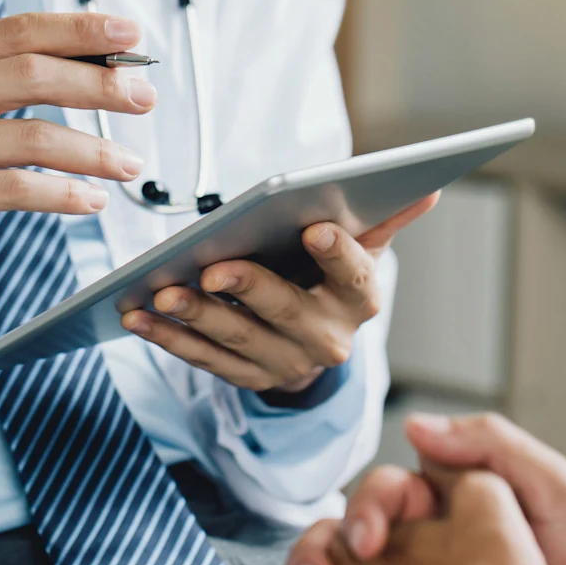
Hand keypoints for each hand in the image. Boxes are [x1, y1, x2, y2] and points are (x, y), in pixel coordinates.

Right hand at [0, 13, 154, 282]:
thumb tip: (82, 63)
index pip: (20, 30)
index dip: (80, 28)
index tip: (129, 33)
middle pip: (35, 74)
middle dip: (101, 83)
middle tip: (143, 96)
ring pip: (36, 136)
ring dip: (94, 151)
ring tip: (129, 164)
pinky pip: (18, 189)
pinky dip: (64, 194)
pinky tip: (91, 200)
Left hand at [119, 195, 437, 392]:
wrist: (317, 344)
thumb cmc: (332, 281)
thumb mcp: (362, 251)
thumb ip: (385, 218)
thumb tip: (427, 186)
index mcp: (359, 300)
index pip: (353, 276)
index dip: (336, 253)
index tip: (314, 226)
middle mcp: (326, 338)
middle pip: (285, 310)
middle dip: (247, 287)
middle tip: (213, 267)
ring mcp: (284, 363)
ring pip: (236, 338)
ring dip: (196, 315)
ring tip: (161, 291)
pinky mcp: (247, 378)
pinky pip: (203, 360)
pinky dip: (169, 338)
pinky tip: (138, 315)